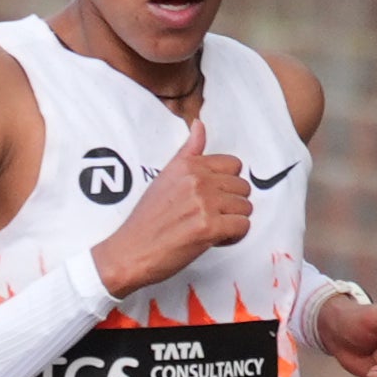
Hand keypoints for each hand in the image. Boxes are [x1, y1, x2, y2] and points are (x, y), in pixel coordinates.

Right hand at [90, 112, 250, 298]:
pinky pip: (242, 227)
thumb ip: (188, 152)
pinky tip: (214, 239)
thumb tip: (199, 125)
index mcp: (188, 165)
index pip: (234, 165)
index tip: (213, 198)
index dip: (227, 185)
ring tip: (211, 228)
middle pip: (243, 187)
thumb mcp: (165, 177)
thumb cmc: (147, 220)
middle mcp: (197, 180)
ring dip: (232, 222)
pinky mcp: (209, 227)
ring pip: (245, 208)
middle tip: (211, 216)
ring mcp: (203, 203)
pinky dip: (233, 237)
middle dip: (232, 205)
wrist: (131, 251)